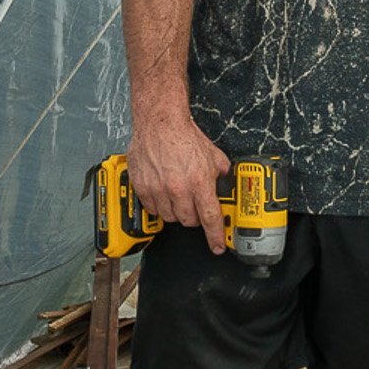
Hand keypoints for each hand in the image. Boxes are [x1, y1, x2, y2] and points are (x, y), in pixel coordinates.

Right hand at [127, 118, 232, 253]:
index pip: (210, 219)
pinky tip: (163, 194)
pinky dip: (159, 206)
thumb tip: (225, 183)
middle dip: (194, 217)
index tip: (218, 246)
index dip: (216, 236)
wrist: (159, 123)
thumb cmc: (183, 136)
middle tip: (195, 206)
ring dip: (176, 211)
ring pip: (170, 217)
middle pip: (189, 221)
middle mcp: (179, 189)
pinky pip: (152, 209)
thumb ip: (221, 173)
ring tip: (178, 196)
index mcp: (199, 183)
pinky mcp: (143, 188)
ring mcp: (159, 190)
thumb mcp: (213, 155)